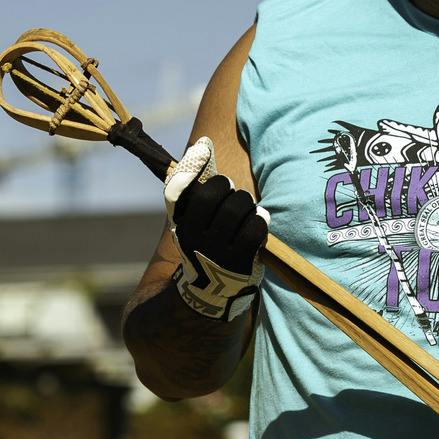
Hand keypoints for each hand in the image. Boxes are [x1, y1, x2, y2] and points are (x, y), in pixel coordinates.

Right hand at [164, 137, 267, 320]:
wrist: (209, 294)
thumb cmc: (205, 244)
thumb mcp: (193, 221)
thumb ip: (197, 187)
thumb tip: (202, 143)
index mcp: (180, 224)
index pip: (178, 191)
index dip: (190, 166)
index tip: (203, 151)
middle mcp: (194, 237)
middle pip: (213, 194)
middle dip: (227, 188)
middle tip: (232, 193)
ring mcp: (216, 251)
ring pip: (237, 208)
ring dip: (246, 204)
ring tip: (246, 209)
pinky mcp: (239, 262)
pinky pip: (255, 228)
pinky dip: (259, 221)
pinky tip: (258, 222)